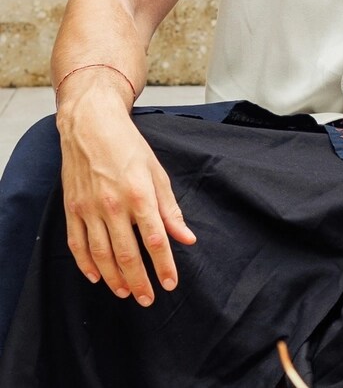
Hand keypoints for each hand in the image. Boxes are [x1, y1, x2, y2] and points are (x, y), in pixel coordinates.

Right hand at [56, 76, 195, 305]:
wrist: (91, 127)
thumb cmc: (130, 148)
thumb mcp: (157, 174)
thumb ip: (171, 209)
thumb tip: (187, 238)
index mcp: (140, 195)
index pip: (155, 240)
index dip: (163, 265)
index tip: (170, 283)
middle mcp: (113, 206)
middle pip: (126, 254)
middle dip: (139, 280)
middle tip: (148, 299)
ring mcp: (89, 210)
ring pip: (101, 255)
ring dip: (114, 278)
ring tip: (126, 292)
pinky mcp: (72, 210)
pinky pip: (77, 245)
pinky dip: (86, 265)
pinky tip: (97, 277)